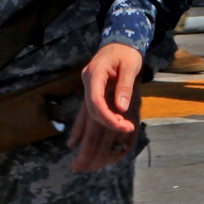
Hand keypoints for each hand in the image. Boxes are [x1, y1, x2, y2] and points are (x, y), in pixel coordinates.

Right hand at [69, 43, 144, 172]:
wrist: (120, 41)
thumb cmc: (126, 52)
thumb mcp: (130, 66)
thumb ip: (125, 86)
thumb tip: (121, 108)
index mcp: (94, 74)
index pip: (96, 102)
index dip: (108, 117)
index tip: (124, 126)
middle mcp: (87, 83)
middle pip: (89, 113)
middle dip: (99, 132)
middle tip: (110, 145)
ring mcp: (87, 89)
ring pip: (86, 116)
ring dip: (88, 136)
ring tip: (81, 162)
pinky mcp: (91, 93)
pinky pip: (85, 114)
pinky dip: (80, 129)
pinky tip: (73, 143)